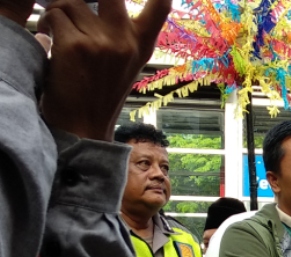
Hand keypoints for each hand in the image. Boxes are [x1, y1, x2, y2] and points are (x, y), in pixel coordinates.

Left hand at [38, 0, 172, 140]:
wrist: (83, 126)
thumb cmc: (97, 93)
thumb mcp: (124, 63)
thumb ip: (121, 32)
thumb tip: (92, 0)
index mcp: (141, 45)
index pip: (160, 6)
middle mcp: (126, 42)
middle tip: (78, 5)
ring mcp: (103, 43)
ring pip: (72, 2)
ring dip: (58, 12)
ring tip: (57, 30)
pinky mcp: (76, 46)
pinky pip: (55, 15)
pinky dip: (48, 23)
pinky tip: (49, 39)